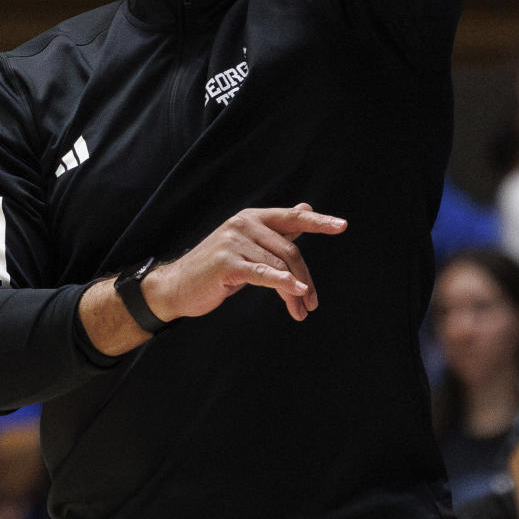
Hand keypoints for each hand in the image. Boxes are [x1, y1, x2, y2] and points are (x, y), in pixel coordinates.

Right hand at [145, 202, 346, 323]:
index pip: (292, 217)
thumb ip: (277, 229)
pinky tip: (295, 292)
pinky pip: (263, 273)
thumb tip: (306, 207)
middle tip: (312, 304)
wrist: (177, 287)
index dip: (318, 222)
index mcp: (252, 217)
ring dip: (294, 292)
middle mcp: (244, 223)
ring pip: (279, 266)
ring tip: (300, 311)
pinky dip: (282, 284)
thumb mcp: (248, 245)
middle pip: (290, 250)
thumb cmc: (216, 268)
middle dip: (305, 279)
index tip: (341, 226)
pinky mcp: (228, 263)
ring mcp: (234, 242)